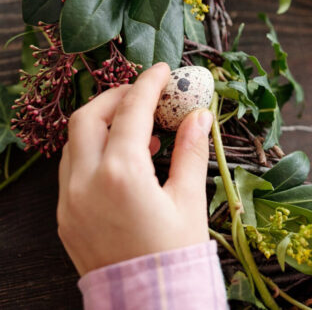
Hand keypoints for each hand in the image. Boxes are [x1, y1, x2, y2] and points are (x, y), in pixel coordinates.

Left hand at [57, 62, 213, 274]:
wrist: (148, 302)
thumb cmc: (174, 253)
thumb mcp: (189, 199)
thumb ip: (191, 151)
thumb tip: (200, 115)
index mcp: (121, 174)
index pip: (131, 111)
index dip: (149, 84)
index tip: (164, 70)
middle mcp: (86, 182)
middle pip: (88, 117)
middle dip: (115, 98)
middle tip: (144, 96)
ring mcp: (70, 200)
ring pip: (75, 142)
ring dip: (102, 124)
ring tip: (140, 130)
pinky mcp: (65, 215)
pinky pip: (72, 169)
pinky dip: (94, 151)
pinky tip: (124, 160)